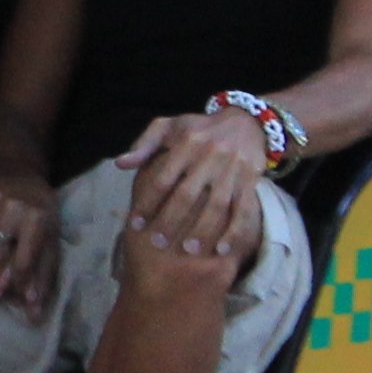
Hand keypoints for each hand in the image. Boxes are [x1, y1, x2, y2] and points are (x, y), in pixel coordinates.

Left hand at [119, 110, 268, 260]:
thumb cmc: (199, 128)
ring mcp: (232, 169)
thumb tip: (120, 164)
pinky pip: (244, 209)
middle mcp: (210, 156)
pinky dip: (235, 231)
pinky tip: (223, 250)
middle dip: (171, 221)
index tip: (135, 224)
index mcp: (186, 144)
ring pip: (217, 205)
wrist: (246, 121)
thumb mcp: (169, 126)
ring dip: (203, 230)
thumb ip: (144, 144)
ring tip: (188, 251)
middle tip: (157, 243)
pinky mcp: (251, 179)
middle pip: (187, 195)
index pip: (162, 178)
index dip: (147, 202)